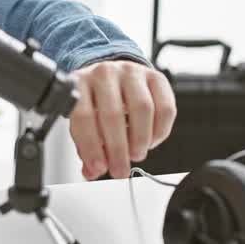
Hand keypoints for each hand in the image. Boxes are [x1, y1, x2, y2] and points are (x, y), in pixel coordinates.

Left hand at [68, 60, 175, 180]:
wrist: (115, 75)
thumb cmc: (98, 101)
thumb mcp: (86, 121)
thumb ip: (87, 147)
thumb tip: (91, 171)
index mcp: (80, 83)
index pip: (83, 116)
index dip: (91, 146)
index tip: (99, 167)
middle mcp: (104, 73)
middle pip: (113, 113)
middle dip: (118, 149)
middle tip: (120, 169)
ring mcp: (131, 72)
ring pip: (142, 108)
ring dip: (140, 138)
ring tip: (136, 154)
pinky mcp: (156, 76)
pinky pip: (165, 106)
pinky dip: (160, 130)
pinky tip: (151, 141)